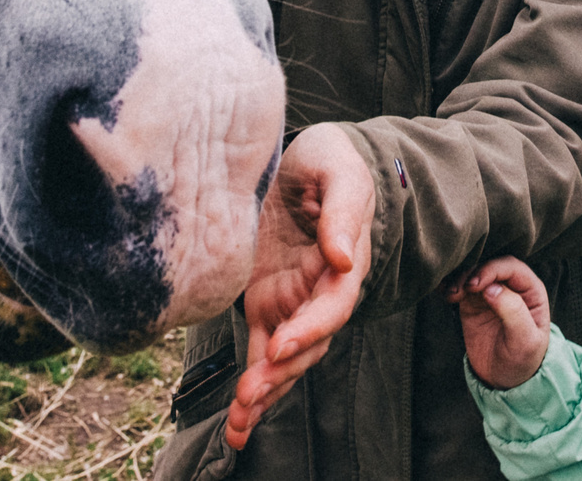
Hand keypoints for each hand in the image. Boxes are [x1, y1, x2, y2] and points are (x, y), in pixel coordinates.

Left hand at [225, 123, 374, 449]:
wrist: (303, 158)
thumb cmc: (330, 158)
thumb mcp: (338, 169)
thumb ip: (342, 208)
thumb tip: (342, 256)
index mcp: (344, 262)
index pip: (333, 306)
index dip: (310, 329)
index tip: (280, 346)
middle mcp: (320, 291)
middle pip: (308, 344)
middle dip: (281, 373)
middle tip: (251, 394)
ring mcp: (292, 300)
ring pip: (283, 358)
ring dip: (265, 391)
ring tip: (240, 421)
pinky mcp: (266, 302)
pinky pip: (260, 351)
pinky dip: (252, 387)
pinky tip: (238, 423)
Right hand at [451, 257, 550, 390]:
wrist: (505, 381)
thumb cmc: (523, 360)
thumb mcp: (525, 341)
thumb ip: (513, 312)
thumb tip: (492, 288)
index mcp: (531, 291)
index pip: (511, 267)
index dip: (492, 270)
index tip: (474, 285)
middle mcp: (511, 287)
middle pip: (489, 266)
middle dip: (473, 273)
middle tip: (459, 290)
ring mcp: (490, 294)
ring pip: (473, 274)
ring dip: (459, 279)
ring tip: (451, 295)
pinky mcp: (473, 304)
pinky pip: (460, 287)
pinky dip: (450, 286)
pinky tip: (443, 292)